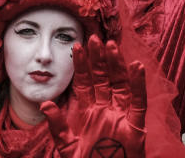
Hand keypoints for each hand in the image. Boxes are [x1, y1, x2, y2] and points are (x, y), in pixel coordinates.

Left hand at [42, 36, 145, 157]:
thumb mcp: (67, 146)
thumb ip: (58, 126)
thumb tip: (45, 104)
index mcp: (89, 112)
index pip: (85, 83)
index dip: (82, 65)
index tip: (77, 46)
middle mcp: (105, 110)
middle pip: (103, 79)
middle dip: (98, 59)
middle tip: (94, 38)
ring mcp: (121, 116)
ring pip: (120, 85)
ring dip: (117, 65)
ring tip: (112, 46)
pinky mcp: (135, 127)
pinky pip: (138, 102)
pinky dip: (138, 85)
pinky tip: (136, 67)